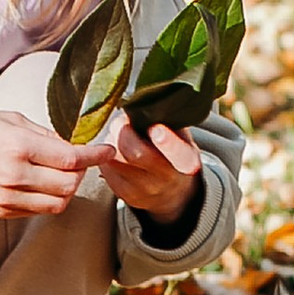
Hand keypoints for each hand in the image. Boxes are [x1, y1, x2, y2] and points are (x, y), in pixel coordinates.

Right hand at [0, 107, 88, 217]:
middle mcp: (14, 177)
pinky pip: (38, 211)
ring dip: (68, 189)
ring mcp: (7, 199)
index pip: (70, 159)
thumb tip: (75, 145)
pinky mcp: (1, 212)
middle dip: (82, 172)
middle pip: (68, 185)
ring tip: (64, 174)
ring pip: (57, 204)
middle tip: (82, 160)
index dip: (94, 156)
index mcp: (18, 148)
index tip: (107, 151)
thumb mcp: (15, 120)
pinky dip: (49, 199)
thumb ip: (47, 135)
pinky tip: (44, 183)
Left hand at [82, 114, 204, 225]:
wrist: (171, 191)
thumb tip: (146, 99)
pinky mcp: (126, 195)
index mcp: (187, 162)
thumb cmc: (174, 153)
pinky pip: (107, 170)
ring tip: (117, 133)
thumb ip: (169, 121)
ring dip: (111, 141)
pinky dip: (106, 155)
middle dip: (124, 130)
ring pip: (116, 160)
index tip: (156, 128)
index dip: (167, 142)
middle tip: (121, 119)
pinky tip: (113, 149)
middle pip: (137, 154)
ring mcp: (145, 190)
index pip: (178, 155)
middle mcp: (166, 180)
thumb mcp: (183, 137)